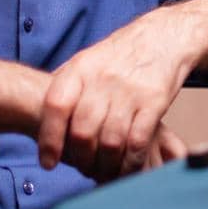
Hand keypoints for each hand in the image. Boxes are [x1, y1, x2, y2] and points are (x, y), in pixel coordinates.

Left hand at [38, 12, 193, 181]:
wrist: (164, 36)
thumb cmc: (122, 53)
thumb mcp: (87, 59)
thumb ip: (66, 85)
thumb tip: (42, 115)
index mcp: (81, 69)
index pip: (56, 106)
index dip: (49, 138)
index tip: (48, 162)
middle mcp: (103, 79)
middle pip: (82, 130)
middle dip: (80, 158)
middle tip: (83, 168)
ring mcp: (130, 92)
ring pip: (110, 141)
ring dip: (105, 165)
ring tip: (103, 172)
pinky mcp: (154, 102)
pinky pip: (137, 141)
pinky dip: (130, 162)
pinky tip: (127, 166)